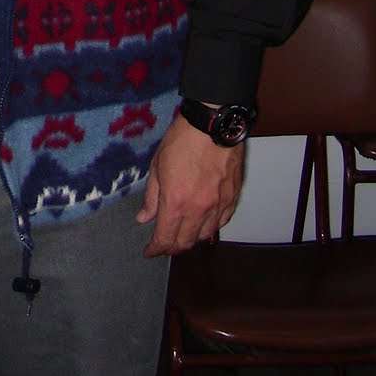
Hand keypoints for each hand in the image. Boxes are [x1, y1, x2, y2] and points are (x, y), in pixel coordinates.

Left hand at [135, 112, 242, 257]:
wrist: (212, 124)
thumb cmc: (182, 140)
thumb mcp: (157, 166)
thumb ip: (152, 197)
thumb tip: (144, 217)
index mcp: (176, 202)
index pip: (165, 239)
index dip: (156, 249)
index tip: (150, 251)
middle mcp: (199, 209)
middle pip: (186, 242)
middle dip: (172, 248)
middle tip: (163, 244)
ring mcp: (218, 205)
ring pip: (205, 236)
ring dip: (191, 240)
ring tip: (182, 235)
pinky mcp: (232, 198)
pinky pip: (222, 222)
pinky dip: (210, 228)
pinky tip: (203, 224)